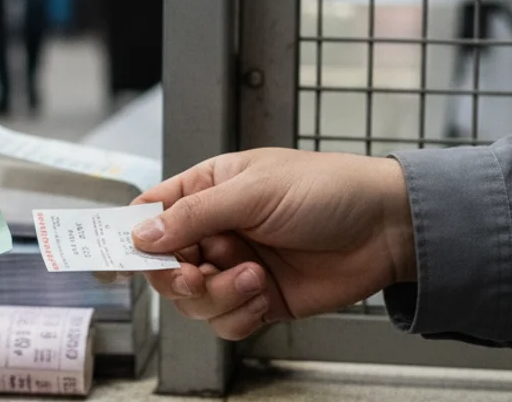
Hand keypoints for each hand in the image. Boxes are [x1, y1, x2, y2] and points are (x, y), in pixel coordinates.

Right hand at [131, 149, 415, 340]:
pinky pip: (224, 321)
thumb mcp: (253, 191)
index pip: (151, 214)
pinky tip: (261, 296)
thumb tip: (143, 235)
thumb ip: (194, 214)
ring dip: (216, 295)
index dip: (132, 235)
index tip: (123, 256)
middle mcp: (216, 230)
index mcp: (207, 190)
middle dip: (177, 276)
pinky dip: (237, 314)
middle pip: (165, 266)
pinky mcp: (258, 299)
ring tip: (251, 278)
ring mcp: (235, 267)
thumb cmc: (328, 189)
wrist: (389, 229)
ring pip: (193, 300)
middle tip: (198, 275)